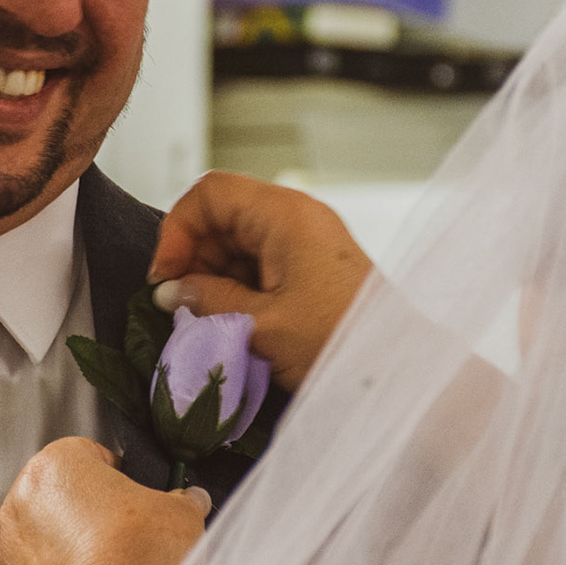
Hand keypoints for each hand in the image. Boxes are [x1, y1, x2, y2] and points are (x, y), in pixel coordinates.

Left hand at [0, 437, 209, 564]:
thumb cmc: (142, 559)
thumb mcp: (181, 513)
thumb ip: (182, 500)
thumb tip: (189, 501)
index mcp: (55, 465)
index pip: (90, 457)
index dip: (121, 479)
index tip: (139, 500)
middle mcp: (20, 504)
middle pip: (63, 502)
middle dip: (93, 518)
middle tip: (131, 541)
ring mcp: (7, 556)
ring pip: (47, 548)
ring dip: (75, 557)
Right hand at [148, 171, 372, 390]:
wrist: (399, 371)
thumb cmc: (341, 340)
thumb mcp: (261, 325)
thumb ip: (208, 301)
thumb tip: (171, 292)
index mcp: (285, 215)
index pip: (210, 193)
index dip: (178, 230)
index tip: (166, 275)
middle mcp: (297, 219)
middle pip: (222, 217)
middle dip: (195, 260)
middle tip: (185, 306)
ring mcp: (307, 243)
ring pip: (238, 245)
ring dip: (216, 280)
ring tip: (214, 321)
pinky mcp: (313, 269)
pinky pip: (260, 267)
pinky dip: (240, 291)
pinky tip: (237, 324)